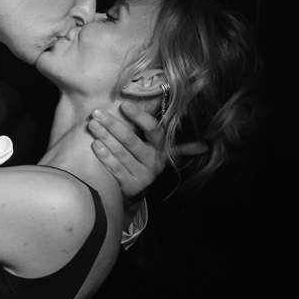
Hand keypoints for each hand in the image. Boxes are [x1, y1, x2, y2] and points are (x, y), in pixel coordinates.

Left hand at [86, 100, 200, 200]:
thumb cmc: (143, 162)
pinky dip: (105, 156)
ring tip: (92, 124)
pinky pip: (115, 169)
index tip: (124, 105)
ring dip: (105, 137)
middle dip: (113, 125)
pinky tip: (95, 144)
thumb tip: (206, 147)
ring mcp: (143, 175)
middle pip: (132, 141)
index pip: (153, 130)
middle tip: (97, 112)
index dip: (139, 117)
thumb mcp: (161, 154)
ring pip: (122, 153)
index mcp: (162, 149)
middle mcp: (154, 162)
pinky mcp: (131, 186)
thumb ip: (180, 146)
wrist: (135, 193)